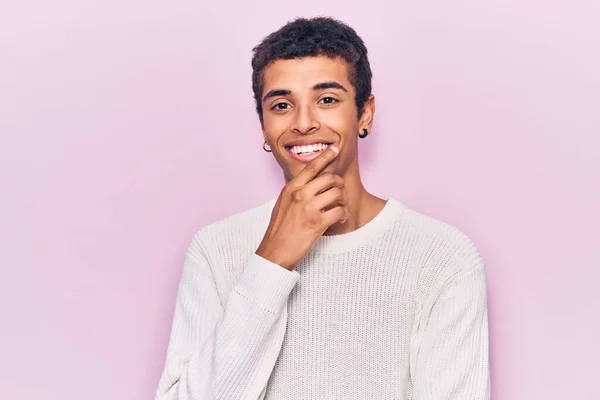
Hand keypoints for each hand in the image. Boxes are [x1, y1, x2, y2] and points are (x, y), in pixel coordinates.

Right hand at [255, 146, 349, 269]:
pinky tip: (339, 219)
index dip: (326, 156)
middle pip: (329, 178)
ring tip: (340, 208)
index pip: (312, 167)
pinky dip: (343, 215)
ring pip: (337, 193)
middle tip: (339, 193)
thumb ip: (295, 191)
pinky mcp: (317, 223)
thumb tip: (309, 183)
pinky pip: (339, 211)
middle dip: (339, 184)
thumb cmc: (279, 229)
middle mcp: (300, 194)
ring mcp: (309, 208)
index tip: (335, 149)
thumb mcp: (282, 203)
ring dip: (343, 200)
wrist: (275, 250)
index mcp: (291, 188)